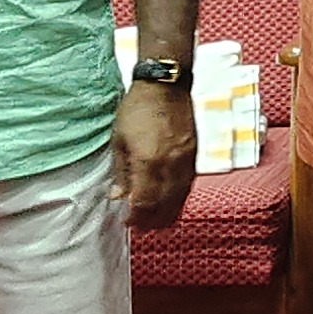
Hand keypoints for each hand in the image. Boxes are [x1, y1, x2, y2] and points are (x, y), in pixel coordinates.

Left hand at [114, 82, 196, 227]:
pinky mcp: (194, 155)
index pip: (144, 201)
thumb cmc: (137, 108)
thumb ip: (121, 171)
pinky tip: (171, 204)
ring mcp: (185, 161)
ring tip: (156, 223)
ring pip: (179, 198)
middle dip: (151, 220)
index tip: (127, 222)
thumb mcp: (119, 139)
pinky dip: (179, 199)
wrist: (166, 85)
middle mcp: (170, 165)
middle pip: (164, 205)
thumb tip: (118, 196)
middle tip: (141, 228)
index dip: (136, 216)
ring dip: (167, 214)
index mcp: (148, 161)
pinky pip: (188, 185)